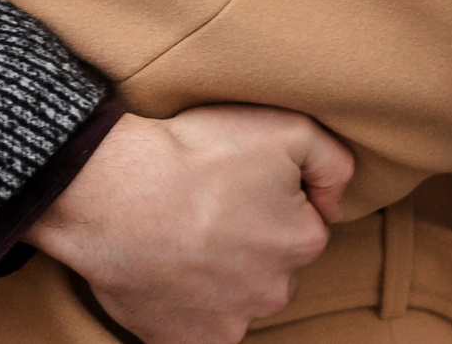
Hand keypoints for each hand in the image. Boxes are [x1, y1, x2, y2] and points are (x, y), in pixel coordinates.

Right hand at [23, 104, 353, 343]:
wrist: (115, 193)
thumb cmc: (197, 155)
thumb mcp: (287, 129)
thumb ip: (333, 162)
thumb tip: (335, 203)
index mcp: (303, 242)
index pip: (301, 223)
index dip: (270, 198)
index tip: (236, 184)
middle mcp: (275, 292)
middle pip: (272, 264)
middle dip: (250, 241)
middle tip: (209, 208)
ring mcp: (231, 321)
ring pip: (238, 295)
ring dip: (221, 274)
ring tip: (184, 237)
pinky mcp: (187, 341)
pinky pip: (201, 326)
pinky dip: (189, 306)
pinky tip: (171, 273)